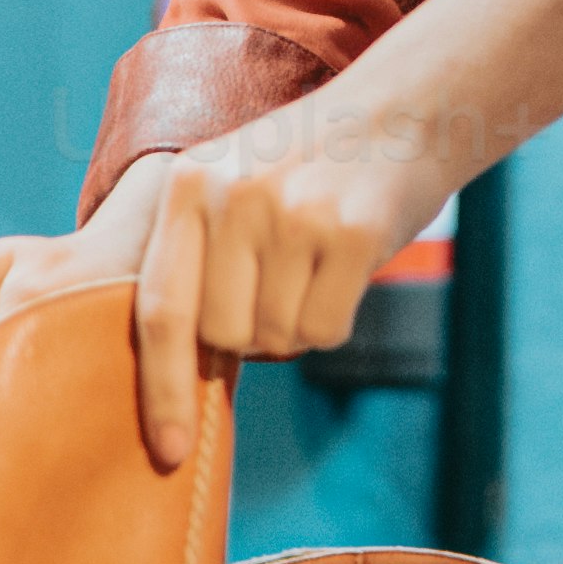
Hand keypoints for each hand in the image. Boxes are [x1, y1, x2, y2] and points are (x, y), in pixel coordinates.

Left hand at [125, 103, 462, 464]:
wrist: (401, 111)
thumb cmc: (305, 170)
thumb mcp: (230, 186)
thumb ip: (196, 259)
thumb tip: (176, 377)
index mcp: (190, 185)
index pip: (160, 309)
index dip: (160, 389)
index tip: (168, 452)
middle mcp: (236, 195)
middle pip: (223, 337)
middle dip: (252, 335)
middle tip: (281, 284)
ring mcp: (296, 211)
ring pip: (278, 338)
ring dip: (297, 323)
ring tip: (315, 263)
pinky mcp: (355, 231)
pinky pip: (327, 331)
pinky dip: (336, 318)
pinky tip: (346, 266)